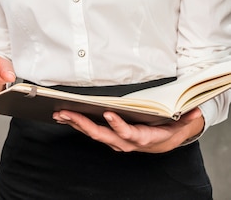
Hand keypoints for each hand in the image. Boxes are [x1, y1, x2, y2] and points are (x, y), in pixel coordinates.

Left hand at [52, 108, 204, 152]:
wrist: (166, 141)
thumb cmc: (170, 129)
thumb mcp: (181, 124)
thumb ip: (185, 118)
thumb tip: (192, 111)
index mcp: (143, 138)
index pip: (129, 134)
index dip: (119, 126)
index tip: (108, 114)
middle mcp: (126, 142)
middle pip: (103, 135)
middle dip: (83, 124)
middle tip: (66, 113)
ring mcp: (116, 141)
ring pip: (93, 134)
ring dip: (75, 124)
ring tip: (59, 114)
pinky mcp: (109, 136)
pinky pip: (91, 131)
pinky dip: (77, 124)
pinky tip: (64, 116)